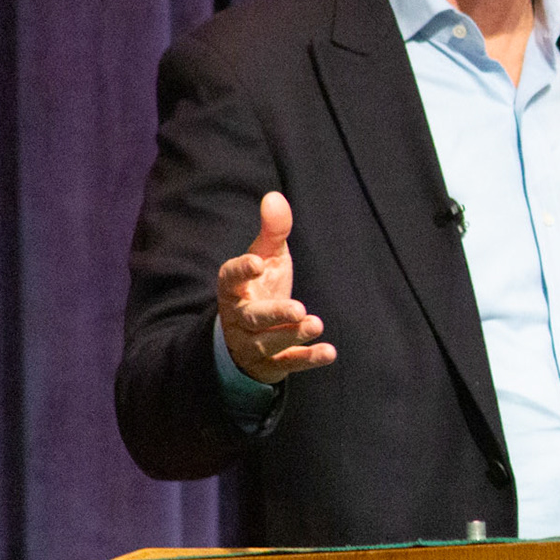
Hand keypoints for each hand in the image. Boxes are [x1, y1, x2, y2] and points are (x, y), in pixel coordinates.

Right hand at [217, 192, 336, 383]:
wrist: (247, 335)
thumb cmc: (260, 286)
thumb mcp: (267, 257)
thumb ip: (273, 231)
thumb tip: (274, 196)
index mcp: (233, 288)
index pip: (230, 279)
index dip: (241, 270)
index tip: (256, 262)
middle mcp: (240, 317)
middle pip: (253, 317)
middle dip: (274, 314)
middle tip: (298, 308)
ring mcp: (253, 343)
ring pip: (269, 342)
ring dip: (292, 335)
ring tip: (315, 323)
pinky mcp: (272, 363)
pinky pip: (288, 363)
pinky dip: (308, 359)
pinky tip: (329, 352)